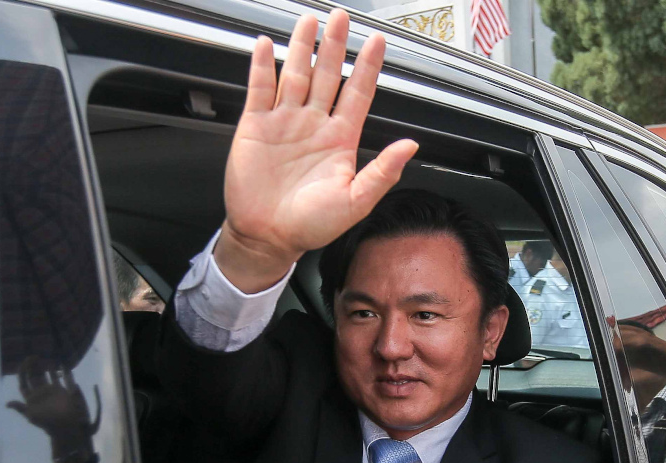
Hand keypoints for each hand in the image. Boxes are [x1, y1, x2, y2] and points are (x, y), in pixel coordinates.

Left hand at [7, 357, 93, 455]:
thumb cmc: (48, 422)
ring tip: (44, 358)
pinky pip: (59, 378)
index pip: (23, 383)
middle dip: (33, 367)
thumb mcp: (32, 416)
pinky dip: (60, 371)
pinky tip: (59, 364)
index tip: (24, 364)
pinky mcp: (62, 391)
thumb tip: (7, 404)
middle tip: (34, 356)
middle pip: (34, 377)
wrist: (65, 426)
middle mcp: (40, 393)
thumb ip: (21, 408)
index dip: (22, 373)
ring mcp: (51, 391)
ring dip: (44, 367)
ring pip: (46, 376)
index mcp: (31, 399)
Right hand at [216, 10, 418, 291]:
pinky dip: (262, 67)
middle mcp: (314, 125)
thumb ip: (382, 173)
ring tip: (309, 22)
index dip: (368, 67)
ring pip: (296, 74)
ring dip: (302, 47)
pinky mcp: (256, 127)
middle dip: (335, 46)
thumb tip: (409, 147)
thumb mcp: (355, 202)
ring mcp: (284, 122)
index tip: (378, 42)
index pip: (358, 93)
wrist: (268, 237)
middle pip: (328, 75)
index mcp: (340, 140)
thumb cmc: (311, 226)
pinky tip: (266, 46)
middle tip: (341, 18)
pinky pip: (260, 89)